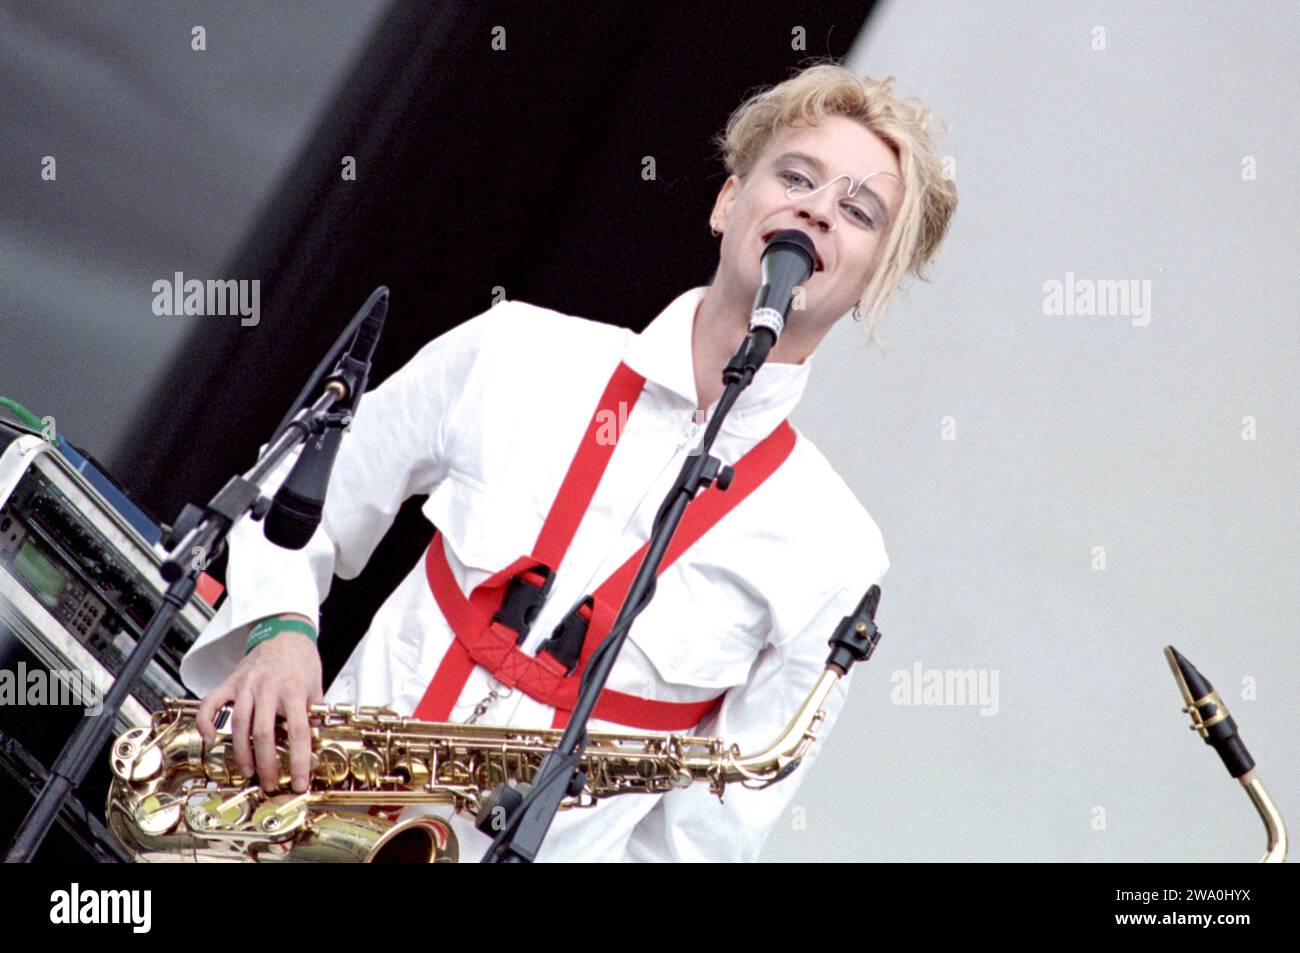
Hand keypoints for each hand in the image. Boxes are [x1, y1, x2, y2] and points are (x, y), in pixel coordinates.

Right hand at [195, 614, 322, 793]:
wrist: (284, 631)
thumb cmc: (301, 660)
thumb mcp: (316, 686)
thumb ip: (314, 713)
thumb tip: (317, 743)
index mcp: (294, 690)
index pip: (298, 732)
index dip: (299, 760)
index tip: (299, 781)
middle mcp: (268, 689)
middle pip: (264, 733)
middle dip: (266, 764)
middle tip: (268, 783)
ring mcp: (246, 685)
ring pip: (239, 724)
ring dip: (242, 753)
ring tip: (248, 772)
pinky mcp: (230, 682)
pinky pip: (211, 704)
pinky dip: (206, 722)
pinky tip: (211, 740)